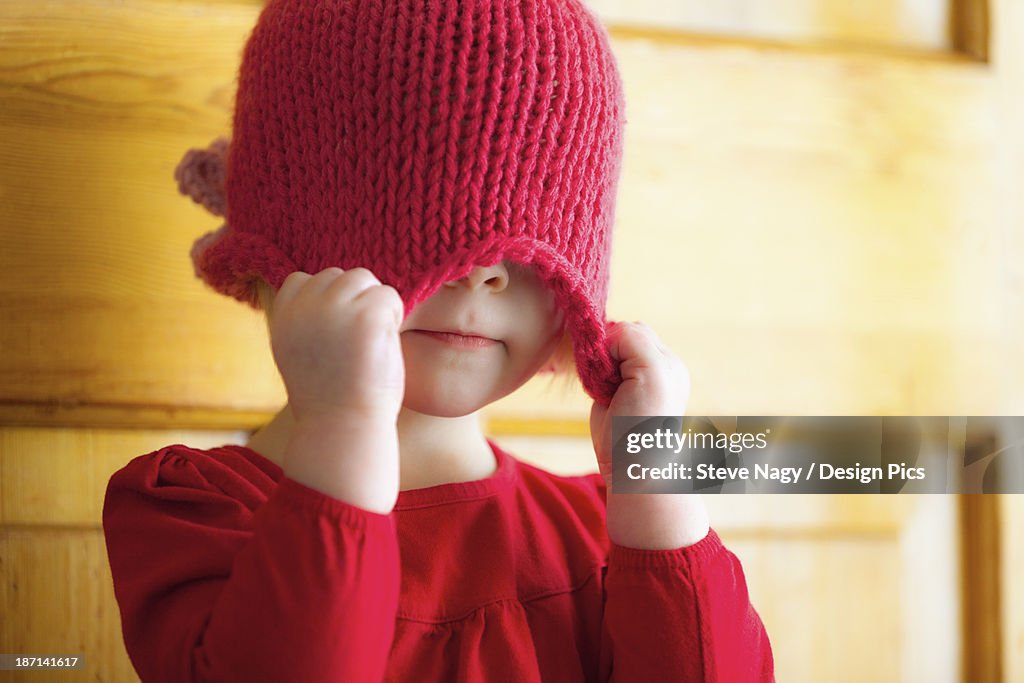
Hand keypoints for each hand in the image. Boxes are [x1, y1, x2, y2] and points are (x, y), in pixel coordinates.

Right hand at [269, 267, 405, 423]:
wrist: (343, 427)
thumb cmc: (330, 398)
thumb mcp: (300, 352)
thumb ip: (307, 319)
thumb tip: (334, 290)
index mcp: (281, 316)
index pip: (302, 280)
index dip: (326, 302)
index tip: (336, 335)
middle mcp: (303, 306)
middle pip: (338, 277)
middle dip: (353, 302)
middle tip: (356, 344)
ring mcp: (334, 307)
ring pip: (364, 279)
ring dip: (375, 306)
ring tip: (370, 344)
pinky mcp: (367, 314)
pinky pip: (390, 296)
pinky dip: (394, 317)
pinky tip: (383, 346)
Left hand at [590, 321, 708, 549]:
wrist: (637, 469)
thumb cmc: (622, 439)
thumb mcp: (615, 394)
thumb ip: (618, 365)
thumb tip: (610, 333)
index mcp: (668, 373)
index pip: (637, 338)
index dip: (616, 353)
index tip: (610, 385)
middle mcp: (672, 365)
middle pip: (632, 330)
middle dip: (612, 352)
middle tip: (611, 389)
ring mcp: (666, 364)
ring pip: (627, 330)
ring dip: (608, 356)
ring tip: (612, 391)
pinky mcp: (654, 366)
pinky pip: (623, 335)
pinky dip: (607, 355)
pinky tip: (612, 387)